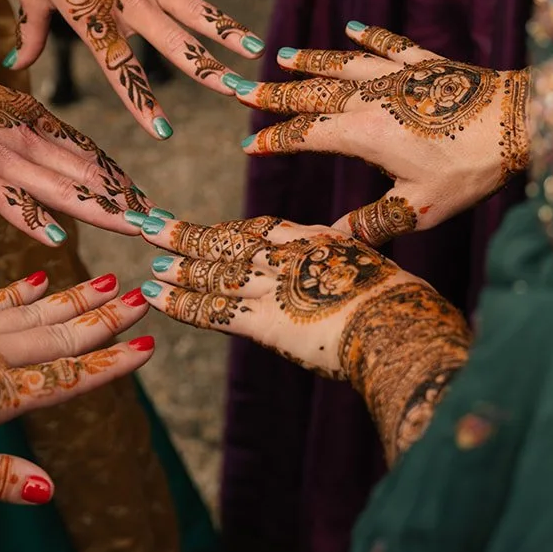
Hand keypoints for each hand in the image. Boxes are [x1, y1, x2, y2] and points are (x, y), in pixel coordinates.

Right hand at [0, 54, 159, 240]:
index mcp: (34, 123)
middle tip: (159, 221)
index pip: (88, 155)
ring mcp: (1, 158)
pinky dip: (32, 217)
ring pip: (61, 188)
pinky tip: (56, 236)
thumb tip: (50, 149)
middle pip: (87, 174)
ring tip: (133, 227)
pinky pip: (8, 199)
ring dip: (100, 210)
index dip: (118, 178)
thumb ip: (25, 132)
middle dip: (125, 199)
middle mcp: (28, 139)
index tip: (145, 198)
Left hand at [0, 271, 153, 500]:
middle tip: (148, 297)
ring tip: (113, 281)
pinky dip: (24, 290)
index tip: (148, 347)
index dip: (107, 366)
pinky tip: (43, 280)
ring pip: (35, 313)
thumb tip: (51, 491)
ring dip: (77, 299)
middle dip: (105, 320)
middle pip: (57, 336)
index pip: (62, 379)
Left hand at [13, 0, 272, 134]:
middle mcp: (129, 3)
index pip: (121, 70)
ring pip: (196, 9)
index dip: (141, 102)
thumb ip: (30, 34)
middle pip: (174, 43)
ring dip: (228, 29)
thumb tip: (14, 66)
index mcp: (95, 19)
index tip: (164, 132)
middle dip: (207, 70)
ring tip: (257, 50)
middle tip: (237, 92)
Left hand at [138, 213, 468, 460]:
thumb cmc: (403, 303)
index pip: (260, 229)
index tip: (207, 230)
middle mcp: (286, 255)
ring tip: (149, 263)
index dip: (230, 231)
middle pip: (226, 242)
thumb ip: (353, 267)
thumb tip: (352, 274)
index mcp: (315, 238)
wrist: (402, 326)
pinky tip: (155, 294)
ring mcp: (271, 285)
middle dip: (187, 236)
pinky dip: (179, 302)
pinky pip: (211, 309)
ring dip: (177, 268)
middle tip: (151, 225)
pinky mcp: (262, 320)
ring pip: (212, 272)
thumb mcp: (376, 269)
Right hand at [234, 23, 530, 242]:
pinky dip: (368, 37)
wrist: (521, 124)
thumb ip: (372, 223)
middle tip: (243, 88)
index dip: (274, 140)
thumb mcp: (419, 206)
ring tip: (283, 55)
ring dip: (311, 60)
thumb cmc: (470, 170)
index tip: (248, 144)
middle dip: (275, 93)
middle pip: (313, 93)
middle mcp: (372, 97)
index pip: (306, 134)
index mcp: (363, 134)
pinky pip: (389, 46)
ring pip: (343, 64)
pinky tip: (353, 29)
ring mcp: (399, 75)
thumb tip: (334, 241)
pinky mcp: (427, 63)